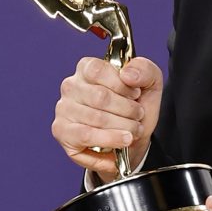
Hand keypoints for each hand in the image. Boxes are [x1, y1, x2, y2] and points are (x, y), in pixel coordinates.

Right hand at [52, 55, 162, 181]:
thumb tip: (127, 74)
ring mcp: (64, 109)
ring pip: (96, 118)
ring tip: (134, 130)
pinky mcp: (62, 131)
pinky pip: (86, 136)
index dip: (122, 85)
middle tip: (138, 116)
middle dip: (127, 110)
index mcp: (87, 68)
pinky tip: (123, 142)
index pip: (98, 70)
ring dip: (123, 127)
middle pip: (100, 96)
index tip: (136, 94)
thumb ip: (144, 70)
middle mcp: (71, 86)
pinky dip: (110, 140)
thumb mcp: (149, 84)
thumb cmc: (135, 108)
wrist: (133, 138)